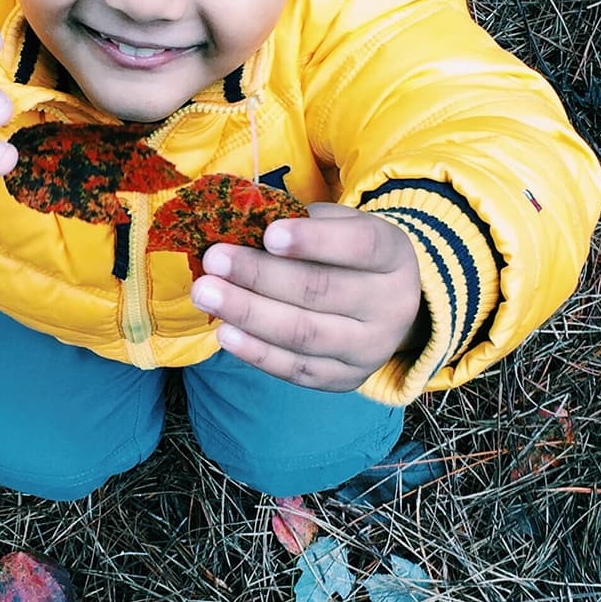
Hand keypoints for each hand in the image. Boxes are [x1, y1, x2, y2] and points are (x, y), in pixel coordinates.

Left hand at [188, 203, 424, 390]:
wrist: (387, 309)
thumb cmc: (349, 256)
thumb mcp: (340, 225)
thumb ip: (301, 222)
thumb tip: (242, 223)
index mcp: (394, 255)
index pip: (360, 246)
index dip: (313, 241)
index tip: (268, 234)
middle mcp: (391, 305)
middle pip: (321, 291)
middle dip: (260, 275)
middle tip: (213, 260)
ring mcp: (371, 349)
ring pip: (304, 334)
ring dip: (249, 313)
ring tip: (206, 293)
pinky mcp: (345, 379)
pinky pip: (296, 370)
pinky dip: (256, 352)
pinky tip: (225, 332)